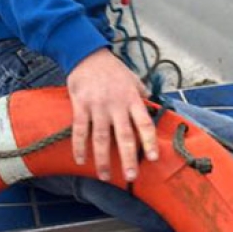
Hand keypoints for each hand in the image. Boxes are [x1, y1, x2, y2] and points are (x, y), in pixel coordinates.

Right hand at [66, 49, 158, 182]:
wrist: (87, 54)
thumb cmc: (112, 68)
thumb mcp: (132, 77)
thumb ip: (141, 93)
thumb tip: (151, 106)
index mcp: (132, 98)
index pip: (144, 123)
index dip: (149, 141)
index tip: (153, 157)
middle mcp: (116, 104)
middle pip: (124, 136)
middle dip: (128, 158)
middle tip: (131, 177)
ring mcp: (97, 106)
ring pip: (101, 138)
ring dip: (103, 159)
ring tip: (105, 176)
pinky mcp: (80, 106)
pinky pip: (80, 130)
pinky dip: (79, 147)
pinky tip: (80, 160)